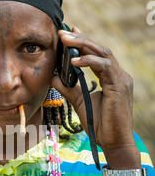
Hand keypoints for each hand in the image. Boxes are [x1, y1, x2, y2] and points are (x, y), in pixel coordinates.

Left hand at [52, 27, 138, 162]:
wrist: (114, 142)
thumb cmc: (100, 125)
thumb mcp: (80, 102)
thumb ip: (68, 88)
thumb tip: (53, 76)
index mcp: (112, 77)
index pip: (97, 54)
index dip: (84, 41)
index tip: (69, 32)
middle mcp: (118, 75)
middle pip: (99, 50)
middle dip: (80, 39)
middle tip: (62, 33)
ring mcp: (121, 79)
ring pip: (102, 54)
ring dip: (82, 45)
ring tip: (65, 40)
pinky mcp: (119, 86)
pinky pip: (104, 67)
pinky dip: (88, 62)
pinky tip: (73, 61)